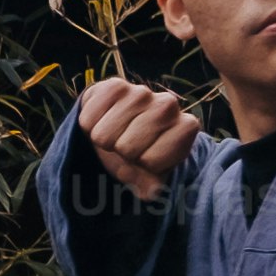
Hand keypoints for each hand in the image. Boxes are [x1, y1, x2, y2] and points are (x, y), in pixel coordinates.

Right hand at [72, 75, 206, 205]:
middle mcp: (169, 105)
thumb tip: (152, 190)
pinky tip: (104, 118)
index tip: (147, 159)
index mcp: (186, 128)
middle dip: (123, 153)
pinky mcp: (115, 85)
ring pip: (105, 135)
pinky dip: (91, 124)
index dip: (144, 166)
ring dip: (105, 140)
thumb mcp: (151, 174)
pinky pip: (88, 119)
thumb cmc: (140, 153)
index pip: (153, 161)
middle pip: (127, 148)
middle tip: (128, 147)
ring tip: (116, 133)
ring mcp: (142, 91)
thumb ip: (153, 185)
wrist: (121, 127)